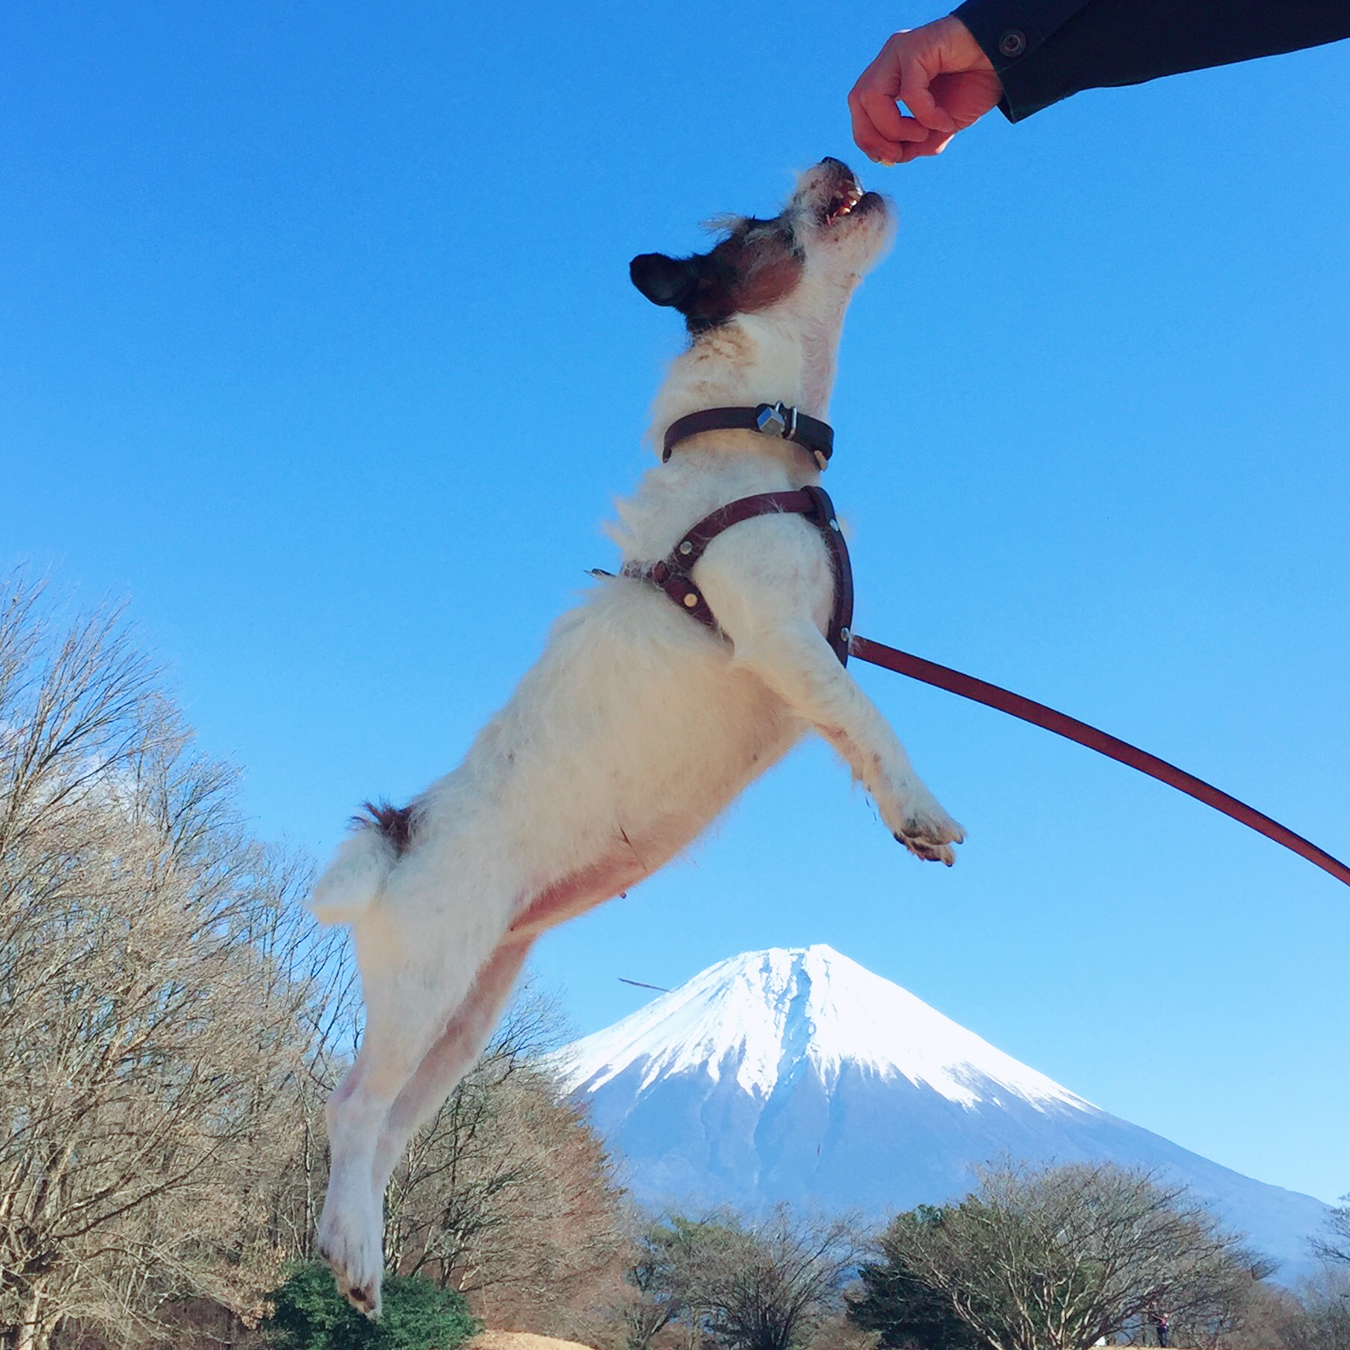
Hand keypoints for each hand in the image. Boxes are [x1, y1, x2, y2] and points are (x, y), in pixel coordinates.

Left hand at [849, 15, 1002, 163]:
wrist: (1006, 61)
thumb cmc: (973, 85)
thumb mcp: (939, 126)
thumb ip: (915, 143)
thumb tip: (893, 159)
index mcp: (889, 75)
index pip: (860, 109)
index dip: (867, 138)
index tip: (892, 157)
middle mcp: (890, 59)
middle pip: (858, 101)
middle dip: (872, 135)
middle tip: (898, 154)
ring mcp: (902, 50)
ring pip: (872, 95)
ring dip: (894, 127)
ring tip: (924, 134)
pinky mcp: (919, 45)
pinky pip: (909, 91)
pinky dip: (925, 115)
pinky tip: (945, 121)